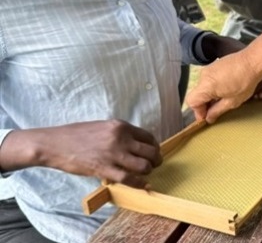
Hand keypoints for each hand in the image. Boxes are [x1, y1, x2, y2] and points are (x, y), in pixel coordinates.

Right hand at [20, 121, 161, 187]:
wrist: (55, 144)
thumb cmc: (77, 135)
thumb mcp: (103, 127)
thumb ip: (120, 134)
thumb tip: (135, 144)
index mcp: (121, 126)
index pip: (148, 137)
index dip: (154, 146)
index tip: (153, 152)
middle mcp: (120, 138)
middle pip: (150, 151)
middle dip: (155, 159)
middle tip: (154, 164)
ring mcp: (113, 154)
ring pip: (144, 165)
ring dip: (148, 171)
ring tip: (145, 173)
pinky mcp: (104, 169)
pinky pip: (129, 178)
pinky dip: (139, 183)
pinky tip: (143, 185)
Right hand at [185, 51, 261, 123]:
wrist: (253, 61)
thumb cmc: (245, 81)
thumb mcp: (232, 102)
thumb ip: (217, 111)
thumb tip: (209, 118)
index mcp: (206, 86)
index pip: (192, 101)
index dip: (198, 112)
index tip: (207, 117)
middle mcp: (203, 76)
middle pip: (197, 94)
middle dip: (204, 104)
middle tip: (216, 111)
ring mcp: (208, 69)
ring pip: (202, 87)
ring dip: (209, 96)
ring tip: (223, 99)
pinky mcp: (213, 65)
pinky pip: (208, 80)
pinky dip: (213, 87)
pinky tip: (225, 90)